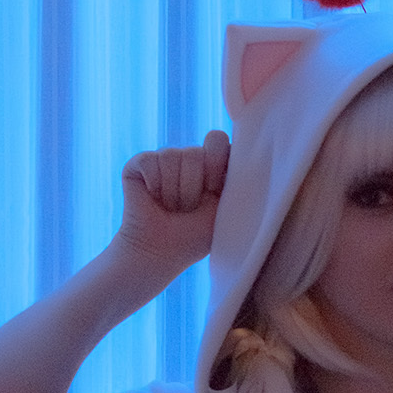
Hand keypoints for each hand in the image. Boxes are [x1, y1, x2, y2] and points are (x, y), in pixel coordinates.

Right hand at [118, 129, 229, 285]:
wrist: (159, 253)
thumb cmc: (195, 236)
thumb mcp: (225, 209)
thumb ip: (238, 180)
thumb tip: (251, 157)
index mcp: (213, 164)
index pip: (218, 140)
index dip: (215, 165)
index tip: (213, 191)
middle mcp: (189, 157)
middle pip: (195, 152)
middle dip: (193, 188)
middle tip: (188, 209)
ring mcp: (164, 158)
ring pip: (172, 157)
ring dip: (173, 192)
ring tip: (171, 208)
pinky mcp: (140, 163)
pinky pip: (150, 161)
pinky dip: (154, 186)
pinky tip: (153, 199)